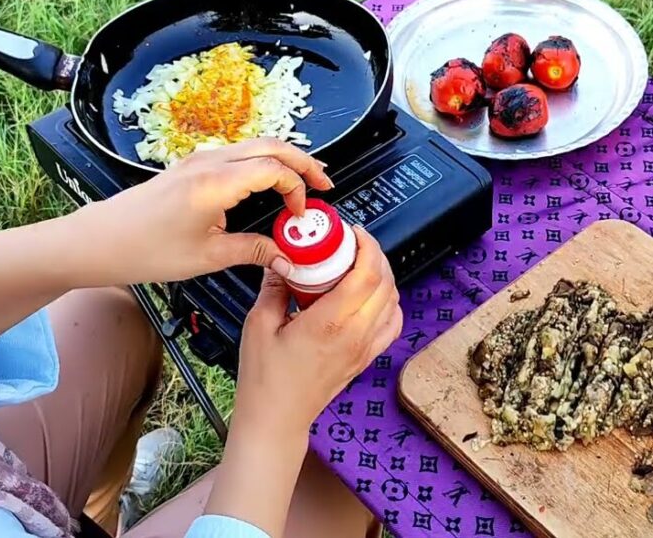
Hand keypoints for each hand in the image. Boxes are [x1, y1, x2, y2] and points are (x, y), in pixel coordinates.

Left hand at [67, 138, 332, 286]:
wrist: (97, 241)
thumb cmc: (143, 249)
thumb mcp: (207, 258)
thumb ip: (254, 252)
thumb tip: (286, 258)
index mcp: (215, 183)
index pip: (275, 170)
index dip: (298, 189)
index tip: (300, 216)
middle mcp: (209, 163)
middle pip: (271, 146)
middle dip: (304, 162)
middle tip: (325, 182)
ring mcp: (198, 161)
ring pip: (255, 145)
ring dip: (284, 158)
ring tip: (305, 179)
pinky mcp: (191, 167)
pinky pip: (238, 153)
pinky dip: (263, 161)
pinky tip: (269, 180)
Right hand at [233, 226, 402, 440]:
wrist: (276, 419)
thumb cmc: (265, 381)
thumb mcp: (258, 325)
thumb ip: (274, 288)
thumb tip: (282, 262)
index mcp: (330, 323)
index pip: (367, 275)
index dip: (367, 246)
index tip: (354, 233)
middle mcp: (355, 335)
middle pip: (386, 283)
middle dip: (374, 255)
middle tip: (352, 244)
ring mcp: (364, 348)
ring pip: (394, 301)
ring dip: (382, 277)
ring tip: (358, 266)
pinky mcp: (366, 358)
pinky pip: (392, 325)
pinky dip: (389, 304)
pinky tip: (369, 297)